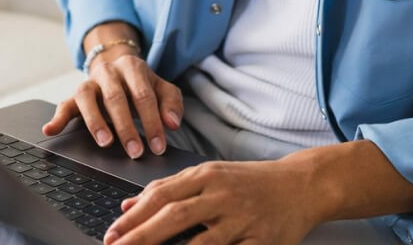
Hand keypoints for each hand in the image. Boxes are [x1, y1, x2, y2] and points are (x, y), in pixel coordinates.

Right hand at [41, 49, 182, 158]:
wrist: (118, 68)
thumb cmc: (142, 86)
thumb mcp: (162, 89)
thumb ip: (172, 103)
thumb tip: (172, 123)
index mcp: (132, 67)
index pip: (143, 96)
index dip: (152, 122)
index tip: (158, 146)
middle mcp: (108, 72)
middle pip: (115, 98)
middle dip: (126, 127)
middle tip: (136, 151)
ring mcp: (89, 83)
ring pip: (87, 98)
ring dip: (96, 122)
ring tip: (105, 143)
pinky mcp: (74, 96)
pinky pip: (63, 105)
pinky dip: (56, 118)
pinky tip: (51, 130)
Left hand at [103, 158, 318, 244]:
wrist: (301, 185)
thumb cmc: (250, 181)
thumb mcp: (210, 175)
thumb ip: (169, 188)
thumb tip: (128, 206)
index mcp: (206, 176)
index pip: (161, 195)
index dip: (133, 217)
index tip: (111, 234)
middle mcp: (223, 195)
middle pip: (175, 217)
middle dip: (141, 237)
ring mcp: (243, 220)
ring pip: (202, 243)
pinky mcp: (262, 242)